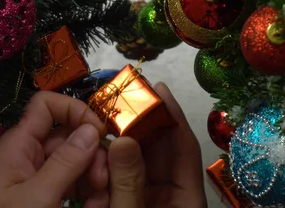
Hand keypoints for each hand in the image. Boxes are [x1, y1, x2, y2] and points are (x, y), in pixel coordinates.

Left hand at [0, 91, 109, 207]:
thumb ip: (66, 162)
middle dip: (90, 154)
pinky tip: (95, 204)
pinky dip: (86, 191)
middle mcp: (27, 155)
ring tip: (100, 200)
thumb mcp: (38, 197)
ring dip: (93, 176)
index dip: (74, 110)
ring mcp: (35, 177)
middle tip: (103, 180)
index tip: (99, 131)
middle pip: (67, 136)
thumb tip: (92, 129)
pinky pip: (70, 183)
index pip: (46, 106)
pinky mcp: (42, 196)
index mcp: (18, 145)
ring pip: (74, 161)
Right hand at [107, 83, 206, 207]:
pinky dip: (111, 168)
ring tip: (102, 123)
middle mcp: (174, 196)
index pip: (186, 148)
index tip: (158, 88)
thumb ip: (128, 183)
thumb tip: (122, 140)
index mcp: (188, 200)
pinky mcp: (134, 207)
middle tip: (120, 100)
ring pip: (139, 163)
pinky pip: (124, 181)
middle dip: (140, 126)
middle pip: (161, 152)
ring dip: (121, 146)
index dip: (172, 115)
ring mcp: (154, 201)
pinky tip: (96, 154)